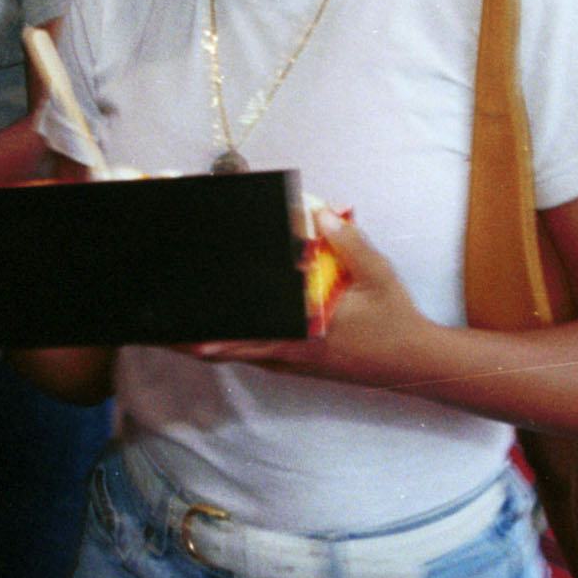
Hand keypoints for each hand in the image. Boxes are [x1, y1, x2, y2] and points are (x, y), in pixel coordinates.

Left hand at [187, 212, 432, 388]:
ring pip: (242, 354)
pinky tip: (222, 333)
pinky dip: (235, 345)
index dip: (216, 336)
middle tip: (164, 331)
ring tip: (179, 332)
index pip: (251, 335)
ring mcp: (294, 362)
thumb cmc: (395, 319)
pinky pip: (257, 355)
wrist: (413, 362)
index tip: (187, 332)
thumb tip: (319, 213)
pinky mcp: (299, 364)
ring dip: (212, 343)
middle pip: (233, 350)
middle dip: (197, 342)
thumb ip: (348, 243)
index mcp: (305, 334)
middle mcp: (292, 353)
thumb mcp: (378, 275)